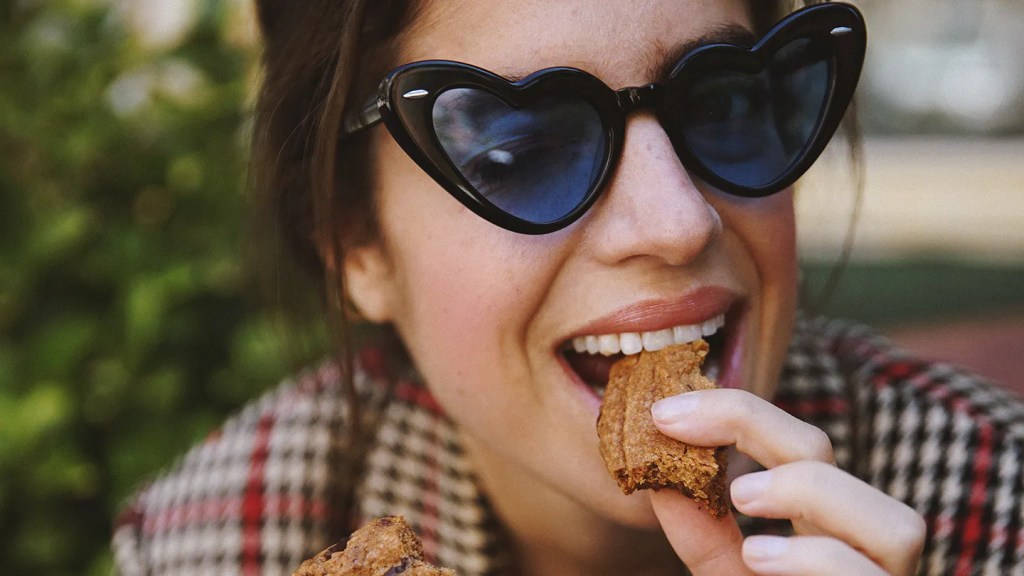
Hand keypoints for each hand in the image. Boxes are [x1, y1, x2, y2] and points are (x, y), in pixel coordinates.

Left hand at [647, 388, 925, 574]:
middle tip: (682, 428)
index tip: (663, 409)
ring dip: (811, 494)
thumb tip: (658, 475)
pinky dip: (817, 559)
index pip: (793, 442)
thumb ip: (701, 533)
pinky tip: (759, 558)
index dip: (733, 412)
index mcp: (822, 522)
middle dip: (757, 426)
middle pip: (833, 458)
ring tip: (742, 498)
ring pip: (895, 525)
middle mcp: (860, 549)